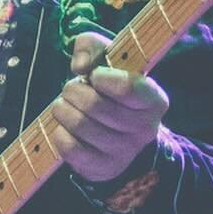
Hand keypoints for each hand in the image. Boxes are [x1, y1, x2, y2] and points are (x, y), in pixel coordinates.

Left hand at [55, 33, 168, 183]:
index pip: (126, 86)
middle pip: (94, 105)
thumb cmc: (111, 90)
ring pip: (78, 125)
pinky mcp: (102, 168)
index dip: (101, 77)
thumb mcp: (108, 60)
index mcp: (153, 100)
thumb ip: (92, 45)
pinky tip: (66, 127)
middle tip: (72, 90)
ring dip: (62, 109)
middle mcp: (144, 129)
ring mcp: (124, 152)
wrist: (119, 136)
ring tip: (67, 106)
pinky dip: (59, 132)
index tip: (95, 75)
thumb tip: (80, 65)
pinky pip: (68, 147)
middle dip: (73, 91)